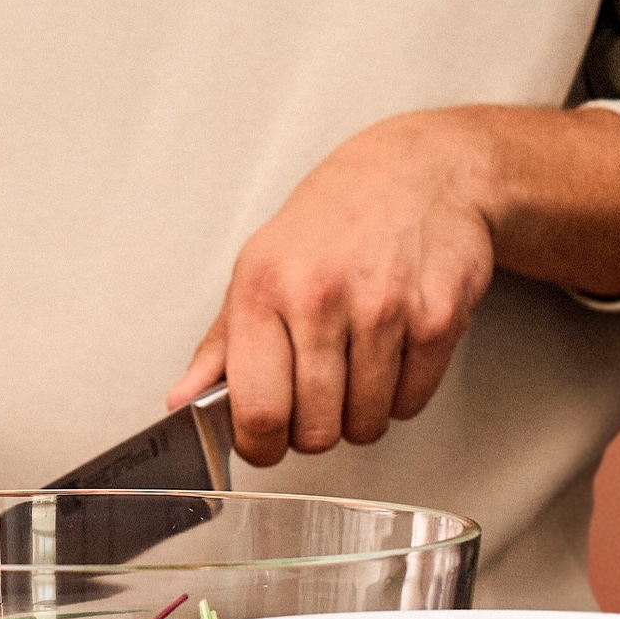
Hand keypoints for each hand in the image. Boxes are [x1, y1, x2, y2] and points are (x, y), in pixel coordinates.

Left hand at [167, 107, 619, 465]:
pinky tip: (390, 354)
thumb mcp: (259, 267)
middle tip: (316, 401)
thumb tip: (182, 400)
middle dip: (313, 432)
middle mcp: (319, 297)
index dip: (260, 446)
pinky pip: (411, 403)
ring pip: (365, 423)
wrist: (420, 172)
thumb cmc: (333, 221)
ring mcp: (383, 308)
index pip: (257, 409)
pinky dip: (400, 395)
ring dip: (359, 415)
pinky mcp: (437, 319)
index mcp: (263, 289)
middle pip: (315, 429)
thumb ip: (221, 345)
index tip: (265, 444)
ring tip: (355, 369)